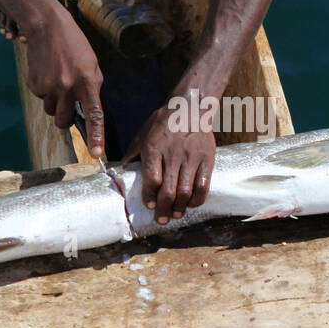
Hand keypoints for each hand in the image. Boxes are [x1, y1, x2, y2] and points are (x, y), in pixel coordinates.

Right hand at [23, 3, 104, 150]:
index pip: (94, 114)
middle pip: (64, 122)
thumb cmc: (74, 44)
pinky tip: (47, 73)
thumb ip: (92, 87)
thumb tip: (88, 111)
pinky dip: (44, 91)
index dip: (96, 136)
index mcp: (87, 81)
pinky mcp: (34, 85)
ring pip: (51, 111)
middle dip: (66, 120)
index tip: (97, 154)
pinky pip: (40, 99)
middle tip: (68, 105)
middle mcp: (68, 86)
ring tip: (58, 80)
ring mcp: (49, 87)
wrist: (47, 26)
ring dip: (55, 103)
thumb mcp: (92, 64)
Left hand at [124, 106, 215, 223]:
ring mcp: (191, 157)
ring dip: (180, 207)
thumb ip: (133, 152)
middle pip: (169, 190)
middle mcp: (173, 154)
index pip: (152, 178)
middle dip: (164, 209)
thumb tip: (122, 169)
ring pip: (186, 191)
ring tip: (175, 214)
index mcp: (155, 148)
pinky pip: (203, 185)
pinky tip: (191, 203)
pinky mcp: (206, 159)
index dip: (150, 196)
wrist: (190, 108)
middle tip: (162, 219)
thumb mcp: (143, 133)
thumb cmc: (163, 122)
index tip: (148, 205)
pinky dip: (197, 199)